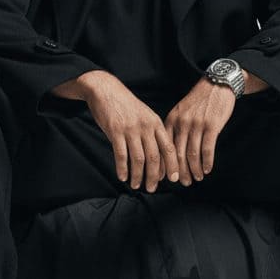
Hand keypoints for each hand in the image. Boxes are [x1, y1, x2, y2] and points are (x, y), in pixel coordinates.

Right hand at [84, 75, 181, 192]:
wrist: (106, 90)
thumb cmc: (126, 105)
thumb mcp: (145, 115)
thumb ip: (152, 133)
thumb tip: (159, 157)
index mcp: (156, 123)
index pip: (169, 148)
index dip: (172, 165)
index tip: (173, 179)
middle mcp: (145, 127)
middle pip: (154, 157)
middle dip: (154, 176)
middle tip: (152, 188)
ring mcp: (130, 129)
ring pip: (138, 159)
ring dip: (138, 175)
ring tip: (136, 185)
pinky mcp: (115, 131)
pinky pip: (121, 155)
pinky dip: (122, 168)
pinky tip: (123, 177)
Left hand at [163, 78, 236, 185]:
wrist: (216, 84)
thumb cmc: (198, 100)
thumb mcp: (180, 111)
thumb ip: (174, 129)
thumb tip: (169, 152)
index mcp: (171, 120)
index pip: (164, 147)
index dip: (164, 164)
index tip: (164, 178)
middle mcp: (182, 123)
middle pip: (177, 154)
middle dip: (179, 171)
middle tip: (183, 182)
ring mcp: (197, 125)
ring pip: (192, 154)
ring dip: (194, 169)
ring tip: (197, 178)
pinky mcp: (212, 126)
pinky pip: (207, 149)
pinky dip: (207, 162)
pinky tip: (207, 169)